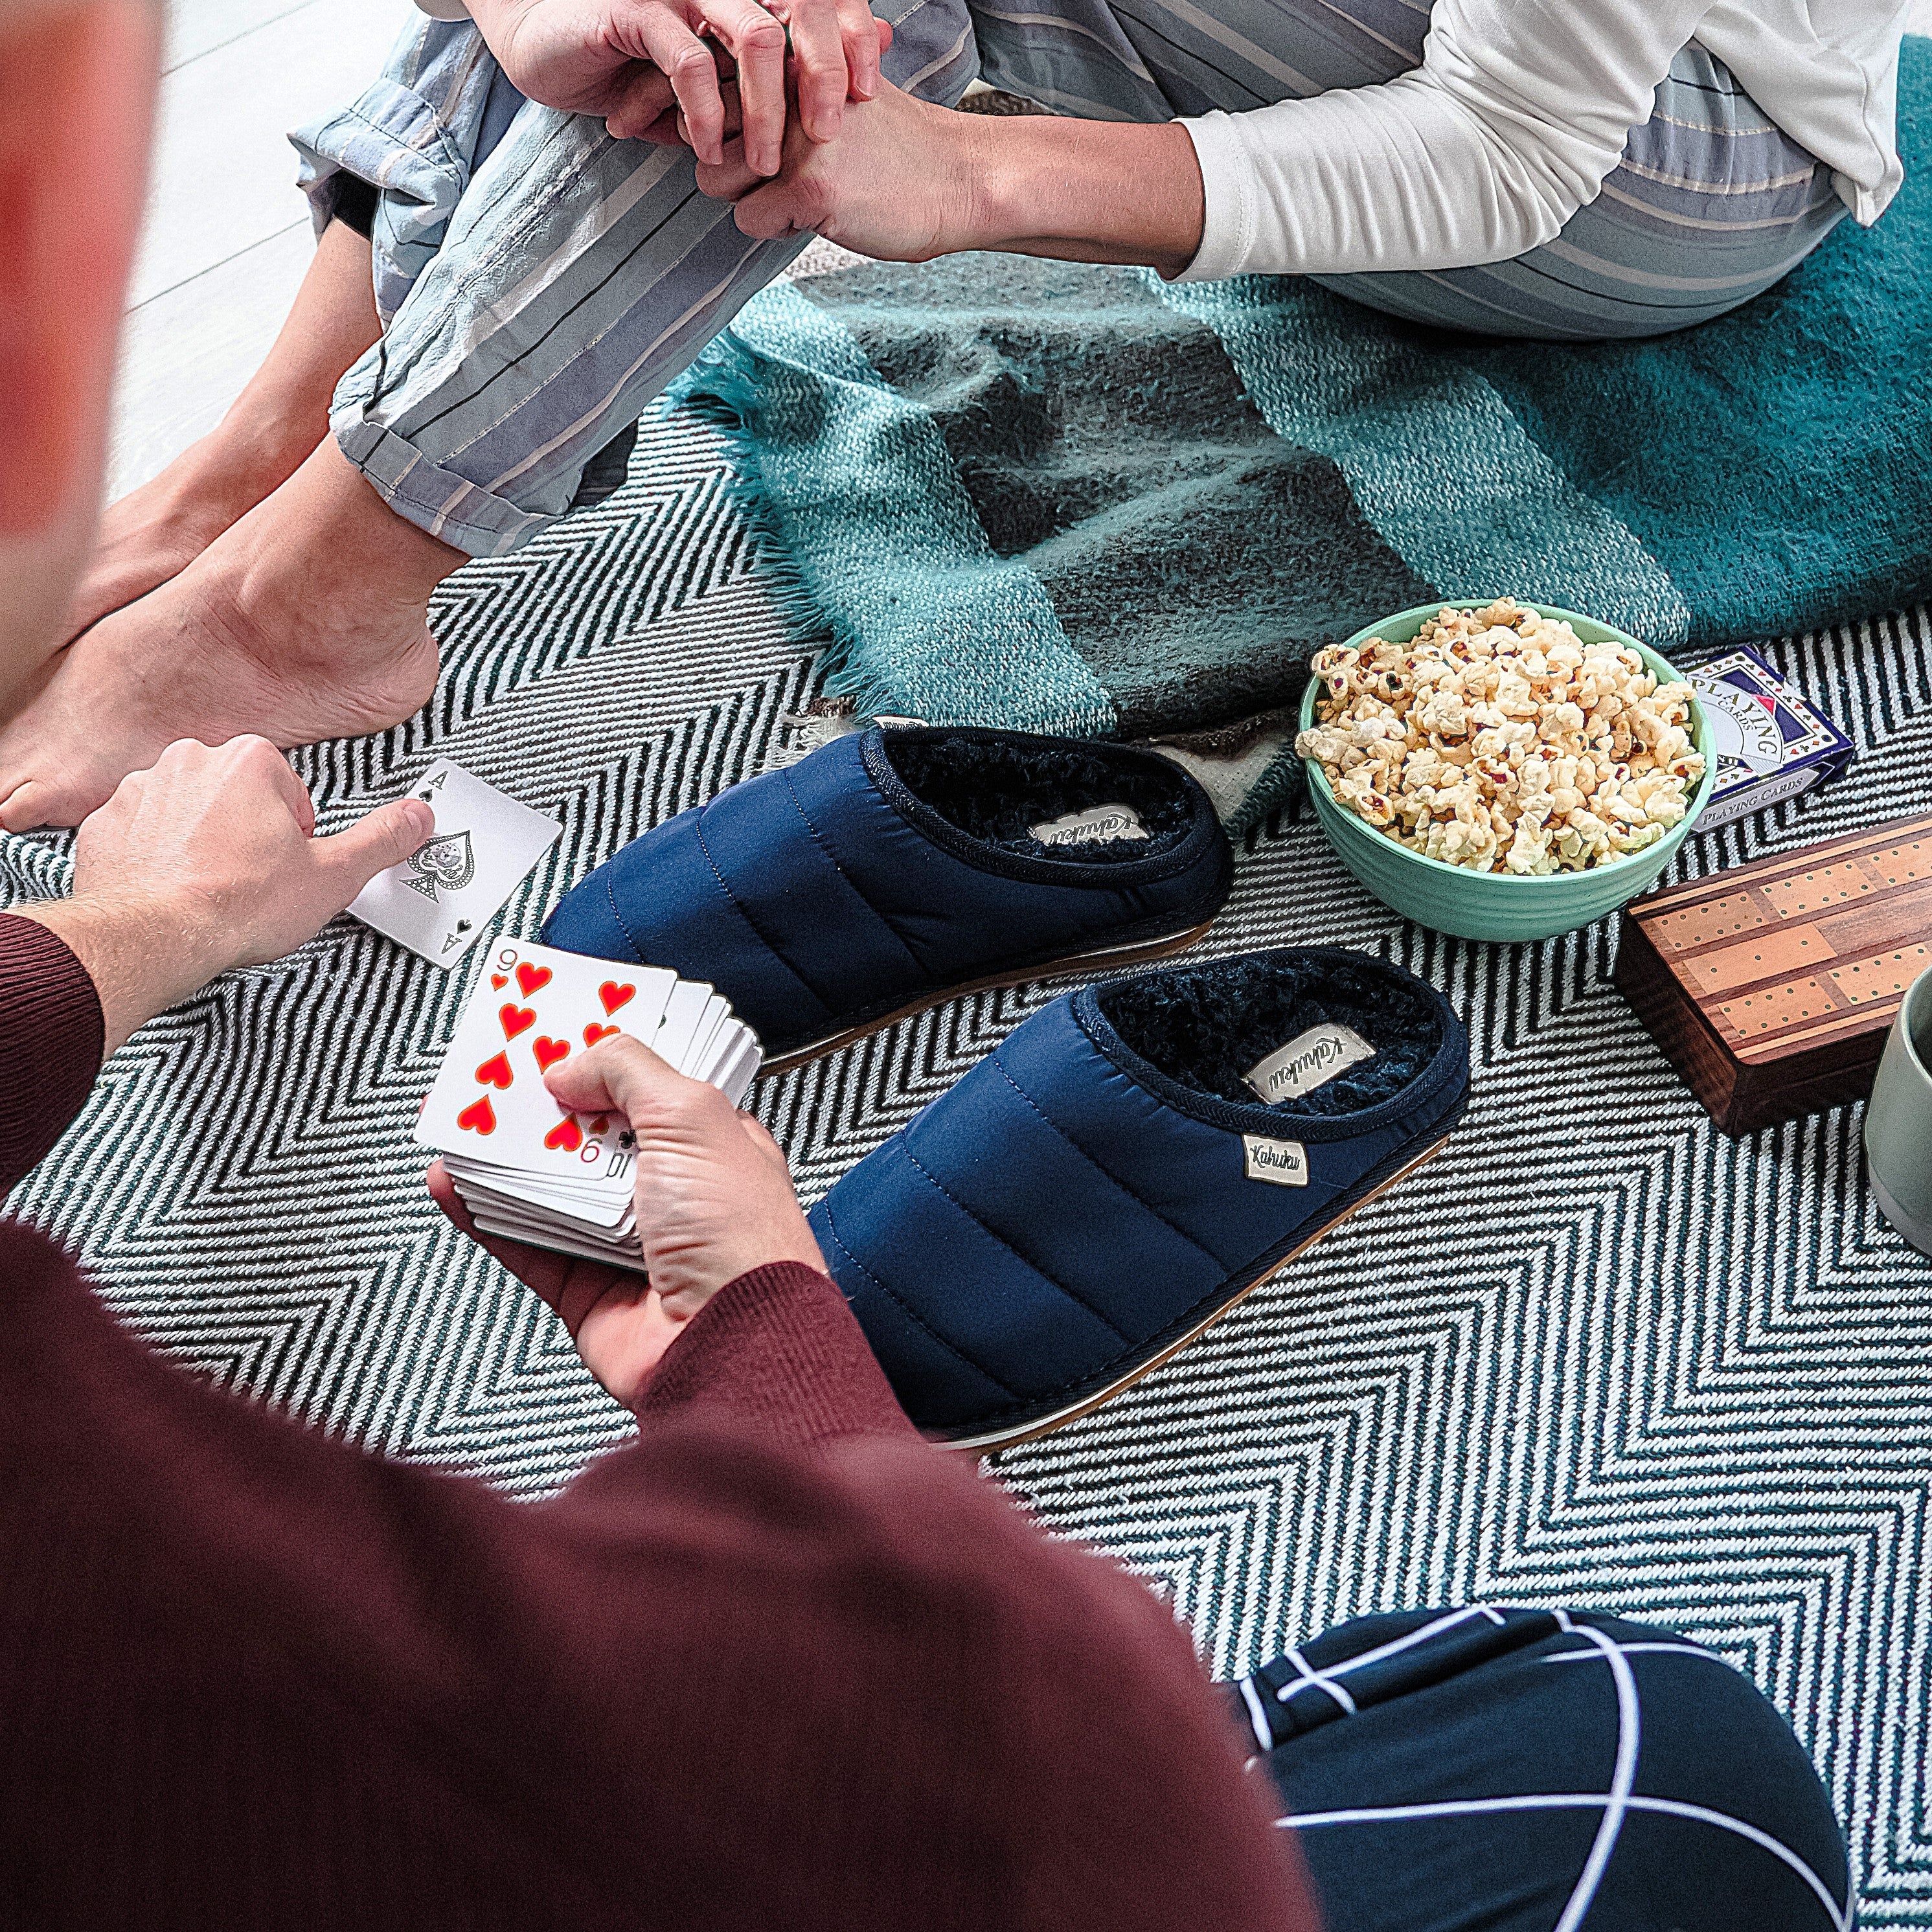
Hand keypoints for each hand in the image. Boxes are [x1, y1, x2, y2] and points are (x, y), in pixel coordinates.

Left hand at [16, 736, 430, 1052]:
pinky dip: (157, 857)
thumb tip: (418, 817)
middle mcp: (190, 762)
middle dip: (248, 833)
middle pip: (238, 795)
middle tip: (253, 880)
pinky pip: (141, 833)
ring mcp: (141, 790)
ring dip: (202, 843)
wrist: (153, 937)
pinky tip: (174, 889)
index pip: (289, 789)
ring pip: (189, 812)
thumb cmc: (235, 905)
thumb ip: (381, 840)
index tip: (288, 865)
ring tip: (213, 888)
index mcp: (249, 761)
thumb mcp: (333, 877)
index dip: (296, 835)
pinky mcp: (105, 823)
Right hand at [430, 1033, 823, 1406]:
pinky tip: (452, 1180)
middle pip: (590, 1134)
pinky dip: (482, 1211)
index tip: (554, 1037)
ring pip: (548, 1187)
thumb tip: (570, 1064)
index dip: (604, 1061)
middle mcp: (672, 1192)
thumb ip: (628, 1073)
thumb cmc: (740, 1236)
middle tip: (492, 1075)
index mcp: (713, 1145)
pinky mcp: (585, 1289)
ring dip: (502, 1155)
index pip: (651, 1088)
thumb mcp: (691, 1117)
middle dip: (542, 1106)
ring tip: (459, 1119)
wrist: (732, 1343)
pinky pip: (522, 1242)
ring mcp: (626, 1243)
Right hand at [480, 0, 887, 171]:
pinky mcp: (635, 13)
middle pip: (800, 11)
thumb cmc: (636, 62)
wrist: (546, 44)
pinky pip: (687, 61)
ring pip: (753, 37)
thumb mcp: (715, 80)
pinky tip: (705, 151)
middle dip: (823, 72)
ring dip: (766, 109)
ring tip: (763, 163)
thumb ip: (774, 80)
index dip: (851, 38)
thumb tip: (854, 81)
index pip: (817, 1)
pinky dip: (705, 114)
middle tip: (829, 133)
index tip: (867, 94)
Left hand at [696, 78, 983, 253]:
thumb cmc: (901, 148)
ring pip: (715, 180)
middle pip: (706, 135)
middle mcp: (789, 92)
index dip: (713, 124)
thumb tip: (726, 104)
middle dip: (729, 166)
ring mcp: (797, 140)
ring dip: (751, 199)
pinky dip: (778, 229)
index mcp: (794, 62)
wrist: (962, 179)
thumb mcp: (843, 96)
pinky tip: (821, 216)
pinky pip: (749, 220)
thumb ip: (790, 90)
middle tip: (777, 178)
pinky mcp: (810, 188)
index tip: (737, 145)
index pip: (713, 85)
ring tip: (802, 196)